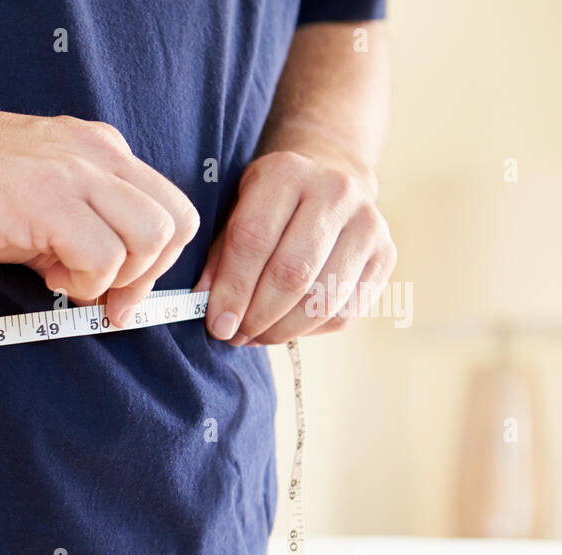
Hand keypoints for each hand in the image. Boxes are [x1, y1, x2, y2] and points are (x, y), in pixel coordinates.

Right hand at [0, 95, 198, 326]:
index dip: (156, 262)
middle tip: (104, 302)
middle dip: (147, 277)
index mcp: (99, 151)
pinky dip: (83, 283)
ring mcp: (74, 174)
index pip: (169, 208)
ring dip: (114, 279)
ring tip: (63, 279)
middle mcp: (98, 155)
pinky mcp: (46, 200)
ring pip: (150, 239)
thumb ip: (72, 228)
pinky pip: (104, 256)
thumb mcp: (32, 195)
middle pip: (174, 224)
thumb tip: (95, 281)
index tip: (119, 293)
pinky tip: (45, 276)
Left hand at [197, 149, 396, 344]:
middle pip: (292, 273)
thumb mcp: (235, 213)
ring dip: (282, 330)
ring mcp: (369, 223)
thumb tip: (212, 312)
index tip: (217, 323)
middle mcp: (335, 192)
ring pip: (322, 300)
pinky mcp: (386, 256)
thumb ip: (219, 258)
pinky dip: (310, 331)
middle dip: (257, 316)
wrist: (329, 182)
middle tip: (234, 335)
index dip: (232, 289)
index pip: (253, 239)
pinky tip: (286, 326)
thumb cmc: (269, 207)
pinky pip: (345, 312)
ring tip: (256, 335)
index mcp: (286, 173)